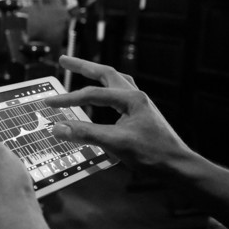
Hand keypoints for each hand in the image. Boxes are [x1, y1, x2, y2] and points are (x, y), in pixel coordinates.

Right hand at [45, 56, 192, 172]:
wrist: (179, 167)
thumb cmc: (152, 155)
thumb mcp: (115, 143)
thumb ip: (85, 134)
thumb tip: (57, 128)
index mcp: (131, 99)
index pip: (92, 94)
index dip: (68, 98)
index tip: (49, 103)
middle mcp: (136, 96)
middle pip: (106, 73)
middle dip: (83, 66)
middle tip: (63, 60)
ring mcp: (140, 104)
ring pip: (115, 81)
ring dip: (97, 75)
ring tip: (82, 71)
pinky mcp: (141, 114)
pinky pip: (119, 94)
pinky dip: (106, 89)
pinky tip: (102, 97)